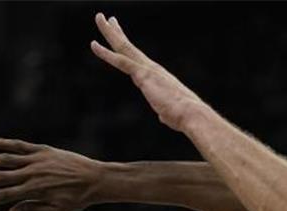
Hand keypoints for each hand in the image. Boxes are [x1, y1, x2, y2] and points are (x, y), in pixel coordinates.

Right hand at [0, 139, 103, 210]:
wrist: (97, 179)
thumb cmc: (78, 199)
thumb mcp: (57, 210)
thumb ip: (33, 208)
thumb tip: (10, 210)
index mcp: (35, 191)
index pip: (4, 197)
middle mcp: (33, 174)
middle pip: (0, 178)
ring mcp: (37, 160)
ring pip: (6, 158)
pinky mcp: (43, 150)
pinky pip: (20, 146)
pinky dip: (4, 144)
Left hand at [90, 13, 207, 131]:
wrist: (192, 115)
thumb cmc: (183, 117)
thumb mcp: (169, 113)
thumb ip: (163, 111)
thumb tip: (163, 116)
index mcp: (156, 76)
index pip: (136, 58)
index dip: (125, 46)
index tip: (118, 33)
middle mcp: (151, 68)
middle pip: (128, 47)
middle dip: (116, 32)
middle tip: (106, 18)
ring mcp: (147, 69)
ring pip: (124, 47)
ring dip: (110, 32)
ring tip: (99, 17)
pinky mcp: (143, 75)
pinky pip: (121, 61)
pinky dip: (106, 53)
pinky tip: (94, 45)